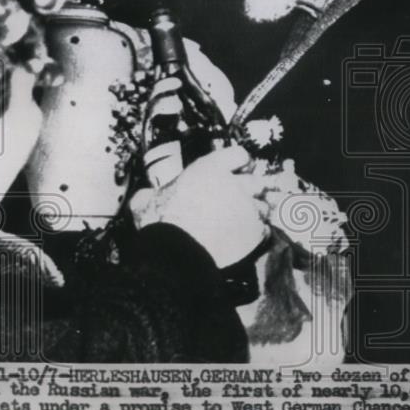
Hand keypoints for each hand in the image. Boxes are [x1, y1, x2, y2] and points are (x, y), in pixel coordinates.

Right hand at [129, 145, 269, 267]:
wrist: (177, 254)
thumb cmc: (162, 225)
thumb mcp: (147, 201)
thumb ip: (150, 194)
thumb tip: (143, 196)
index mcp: (210, 170)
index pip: (239, 154)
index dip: (239, 162)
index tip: (238, 168)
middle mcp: (234, 184)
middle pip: (256, 179)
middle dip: (251, 188)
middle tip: (242, 198)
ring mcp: (248, 207)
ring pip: (263, 204)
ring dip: (256, 212)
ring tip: (244, 221)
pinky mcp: (256, 230)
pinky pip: (265, 228)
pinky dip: (258, 233)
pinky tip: (247, 239)